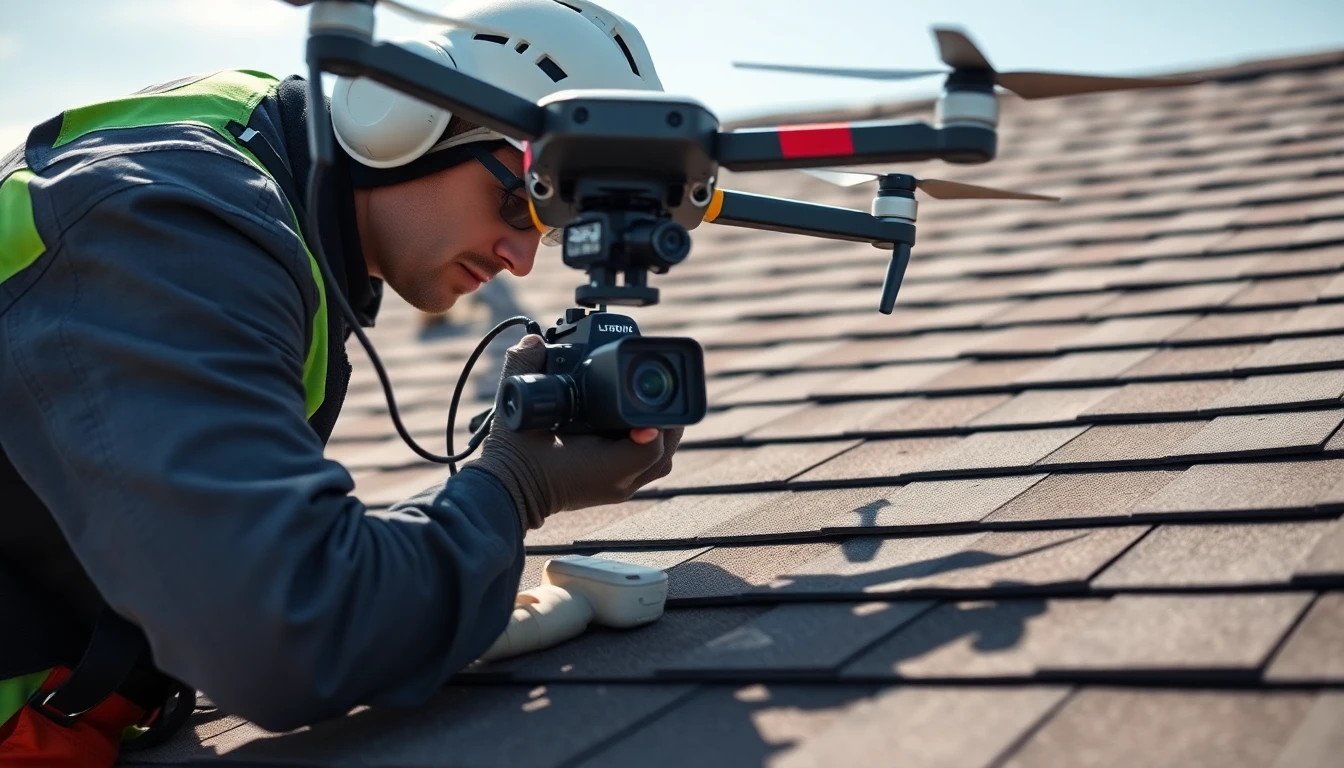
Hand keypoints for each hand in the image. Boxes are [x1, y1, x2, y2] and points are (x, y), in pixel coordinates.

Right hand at [466, 334, 682, 530]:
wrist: (507, 492)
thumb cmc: (515, 459)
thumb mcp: (517, 410)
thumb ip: (523, 369)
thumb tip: (533, 339)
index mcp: (606, 468)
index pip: (653, 441)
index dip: (655, 415)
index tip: (645, 393)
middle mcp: (621, 482)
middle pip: (667, 446)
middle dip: (664, 416)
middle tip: (649, 389)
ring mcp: (622, 488)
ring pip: (662, 458)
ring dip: (661, 430)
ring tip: (644, 403)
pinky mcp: (616, 487)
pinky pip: (648, 464)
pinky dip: (648, 442)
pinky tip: (635, 422)